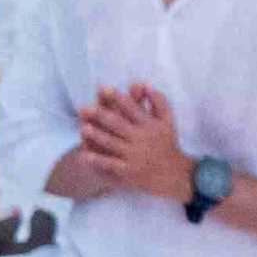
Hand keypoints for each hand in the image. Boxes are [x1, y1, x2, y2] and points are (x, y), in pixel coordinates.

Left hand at [75, 79, 190, 199]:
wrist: (173, 174)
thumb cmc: (166, 143)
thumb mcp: (168, 120)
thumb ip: (158, 100)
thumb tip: (144, 83)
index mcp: (149, 124)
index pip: (132, 108)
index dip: (118, 98)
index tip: (104, 88)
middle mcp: (141, 139)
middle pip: (118, 124)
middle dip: (101, 116)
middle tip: (84, 108)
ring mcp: (134, 156)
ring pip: (112, 144)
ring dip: (97, 136)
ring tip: (84, 128)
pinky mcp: (128, 171)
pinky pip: (111, 165)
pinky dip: (98, 161)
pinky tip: (85, 155)